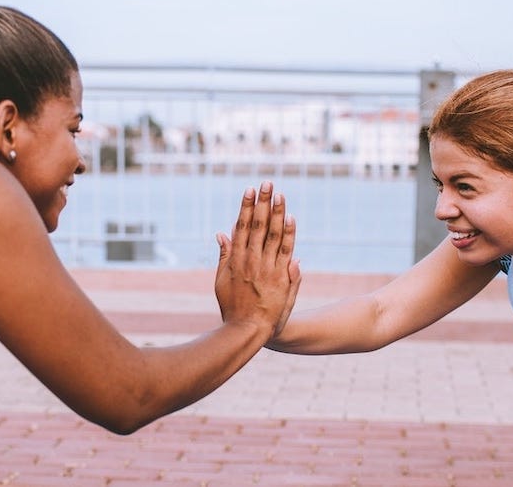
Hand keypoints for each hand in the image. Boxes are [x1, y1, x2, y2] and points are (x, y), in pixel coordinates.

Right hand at [215, 181, 301, 338]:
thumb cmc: (233, 307)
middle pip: (258, 225)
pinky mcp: (280, 277)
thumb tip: (222, 232)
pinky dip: (289, 235)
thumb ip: (224, 255)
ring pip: (273, 235)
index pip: (243, 226)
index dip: (247, 207)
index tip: (250, 190)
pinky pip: (285, 251)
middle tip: (267, 183)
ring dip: (277, 213)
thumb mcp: (221, 280)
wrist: (248, 329)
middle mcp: (251, 260)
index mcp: (236, 259)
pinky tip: (290, 218)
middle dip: (263, 203)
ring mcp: (266, 268)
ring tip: (280, 194)